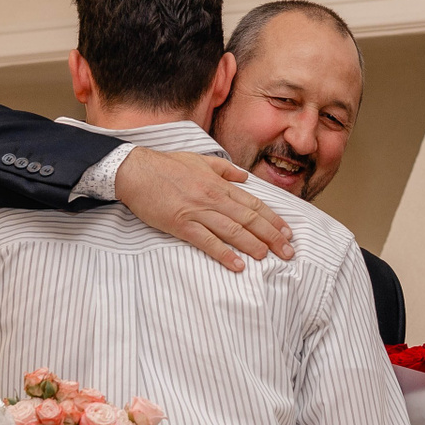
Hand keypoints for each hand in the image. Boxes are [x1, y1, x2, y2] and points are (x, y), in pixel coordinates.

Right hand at [114, 150, 293, 271]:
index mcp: (219, 184)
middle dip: (271, 236)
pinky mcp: (181, 224)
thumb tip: (244, 177)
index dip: (273, 219)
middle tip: (288, 252)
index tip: (287, 232)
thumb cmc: (166, 165)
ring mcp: (198, 212)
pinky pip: (207, 241)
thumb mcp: (199, 159)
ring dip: (253, 245)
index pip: (253, 204)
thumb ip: (224, 169)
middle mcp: (213, 198)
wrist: (135, 170)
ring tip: (269, 257)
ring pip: (232, 230)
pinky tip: (237, 265)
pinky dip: (224, 253)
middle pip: (249, 219)